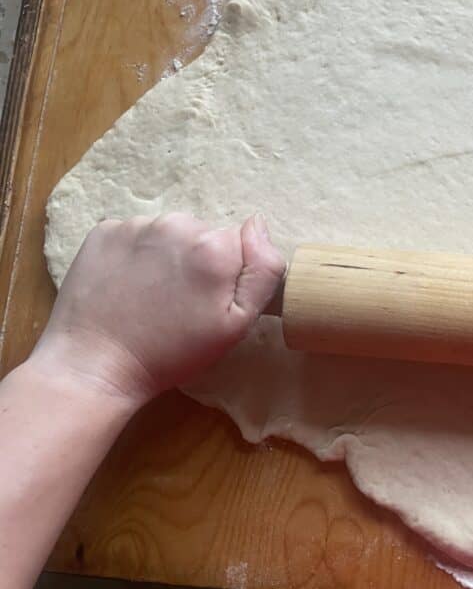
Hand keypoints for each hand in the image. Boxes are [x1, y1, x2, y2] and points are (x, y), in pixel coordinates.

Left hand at [31, 213, 285, 407]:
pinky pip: (136, 234)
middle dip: (199, 262)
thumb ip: (263, 271)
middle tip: (180, 303)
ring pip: (169, 234)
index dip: (229, 274)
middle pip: (204, 235)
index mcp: (214, 245)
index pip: (239, 244)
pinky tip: (128, 284)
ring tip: (152, 295)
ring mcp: (136, 225)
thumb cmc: (172, 353)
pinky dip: (136, 254)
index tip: (210, 301)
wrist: (94, 364)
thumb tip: (258, 225)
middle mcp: (177, 223)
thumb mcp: (236, 325)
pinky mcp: (103, 232)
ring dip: (167, 256)